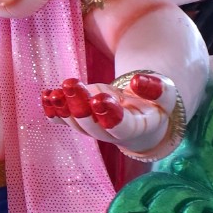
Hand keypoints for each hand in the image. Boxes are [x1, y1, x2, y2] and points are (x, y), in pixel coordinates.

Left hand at [42, 71, 173, 152]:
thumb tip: (137, 80)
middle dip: (80, 106)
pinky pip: (65, 120)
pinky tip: (46, 96)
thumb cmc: (156, 102)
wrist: (144, 115)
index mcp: (138, 128)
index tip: (99, 100)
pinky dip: (53, 111)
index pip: (122, 127)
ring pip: (77, 124)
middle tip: (71, 85)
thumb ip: (156, 88)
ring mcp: (95, 128)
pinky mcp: (82, 120)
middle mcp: (113, 132)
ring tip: (54, 93)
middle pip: (94, 126)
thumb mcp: (166, 92)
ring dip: (64, 109)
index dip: (109, 116)